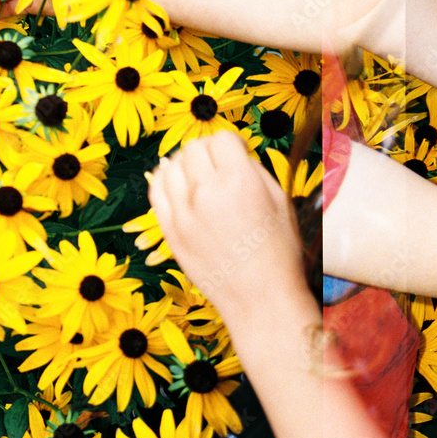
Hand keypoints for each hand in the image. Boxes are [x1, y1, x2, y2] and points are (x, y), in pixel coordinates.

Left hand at [148, 130, 305, 320]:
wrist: (259, 299)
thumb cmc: (277, 253)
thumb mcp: (281, 202)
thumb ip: (254, 170)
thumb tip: (233, 154)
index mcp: (240, 182)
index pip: (221, 138)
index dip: (231, 142)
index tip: (236, 152)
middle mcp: (207, 192)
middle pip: (193, 148)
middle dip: (208, 151)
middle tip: (217, 164)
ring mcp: (183, 212)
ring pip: (170, 164)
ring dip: (185, 163)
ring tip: (198, 174)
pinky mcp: (168, 230)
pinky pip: (155, 190)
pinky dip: (163, 179)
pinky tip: (175, 181)